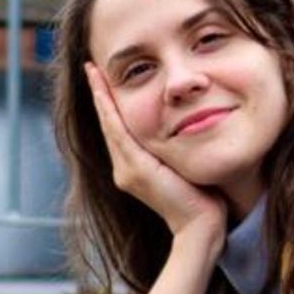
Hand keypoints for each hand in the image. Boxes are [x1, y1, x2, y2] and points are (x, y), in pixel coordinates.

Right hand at [85, 62, 226, 245]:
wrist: (200, 226)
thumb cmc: (202, 200)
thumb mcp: (184, 166)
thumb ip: (177, 150)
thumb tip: (189, 127)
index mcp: (134, 170)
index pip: (118, 129)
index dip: (109, 104)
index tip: (104, 78)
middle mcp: (124, 170)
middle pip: (108, 123)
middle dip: (100, 93)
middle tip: (91, 66)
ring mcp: (126, 170)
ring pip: (109, 124)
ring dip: (100, 95)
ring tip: (93, 70)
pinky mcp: (135, 169)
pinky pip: (118, 130)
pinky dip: (109, 108)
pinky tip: (103, 89)